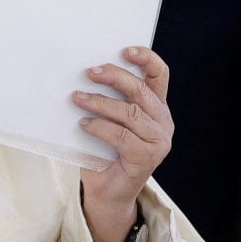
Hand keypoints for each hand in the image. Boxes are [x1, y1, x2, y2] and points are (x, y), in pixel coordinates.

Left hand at [73, 46, 172, 240]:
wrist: (107, 192)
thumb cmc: (104, 151)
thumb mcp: (108, 120)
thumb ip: (107, 100)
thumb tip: (83, 75)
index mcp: (156, 107)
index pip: (159, 76)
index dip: (146, 59)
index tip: (125, 49)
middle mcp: (162, 122)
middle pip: (141, 91)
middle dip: (114, 77)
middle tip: (89, 72)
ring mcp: (158, 141)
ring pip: (130, 113)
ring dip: (100, 102)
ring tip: (77, 98)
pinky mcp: (146, 158)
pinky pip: (120, 136)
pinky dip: (99, 127)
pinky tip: (83, 124)